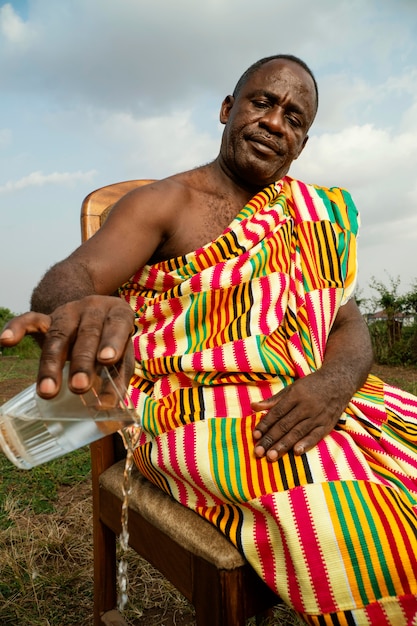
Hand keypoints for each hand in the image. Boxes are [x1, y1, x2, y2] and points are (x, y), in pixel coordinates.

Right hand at [0, 296, 135, 400]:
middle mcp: (93, 308)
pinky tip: (5, 341)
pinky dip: (16, 328)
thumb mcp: (122, 355)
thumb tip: (107, 408)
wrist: (95, 313)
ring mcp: (69, 311)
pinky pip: (30, 320)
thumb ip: (117, 378)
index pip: (117, 325)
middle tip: (79, 387)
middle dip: (82, 361)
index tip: (107, 359)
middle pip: (87, 334)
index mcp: (118, 313)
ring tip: (48, 391)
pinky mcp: (48, 317)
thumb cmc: (112, 341)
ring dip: (52, 363)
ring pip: (58, 335)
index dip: (112, 341)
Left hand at [251, 369, 350, 460]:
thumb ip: (273, 400)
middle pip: (285, 425)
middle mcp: (306, 406)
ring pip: (298, 432)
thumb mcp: (291, 388)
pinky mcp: (327, 424)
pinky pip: (315, 436)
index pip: (277, 413)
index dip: (265, 425)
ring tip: (271, 456)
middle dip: (271, 439)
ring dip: (284, 445)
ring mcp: (318, 416)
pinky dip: (306, 444)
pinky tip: (296, 452)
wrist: (338, 382)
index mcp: (295, 395)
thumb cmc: (311, 385)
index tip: (255, 436)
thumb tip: (253, 406)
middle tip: (259, 452)